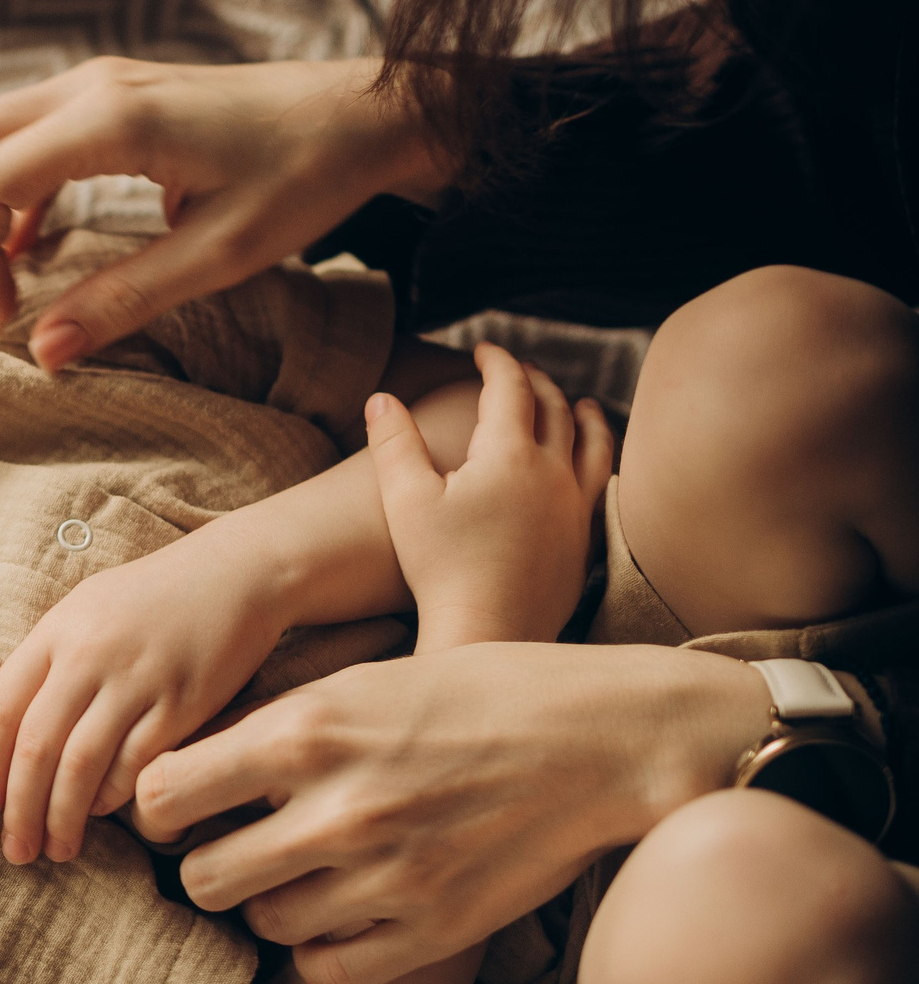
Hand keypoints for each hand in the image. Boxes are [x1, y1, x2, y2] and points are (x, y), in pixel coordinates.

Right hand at [0, 58, 450, 368]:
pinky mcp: (109, 96)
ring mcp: (95, 83)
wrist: (366, 113)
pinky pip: (20, 135)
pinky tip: (26, 249)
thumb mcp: (223, 254)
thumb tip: (43, 352)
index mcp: (111, 121)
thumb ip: (125, 299)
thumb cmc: (307, 176)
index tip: (3, 320)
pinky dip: (3, 191)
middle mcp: (88, 87)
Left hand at [0, 539, 289, 864]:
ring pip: (82, 765)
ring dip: (64, 817)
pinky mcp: (183, 702)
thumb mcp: (82, 611)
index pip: (2, 711)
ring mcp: (136, 679)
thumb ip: (37, 661)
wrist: (237, 572)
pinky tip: (102, 815)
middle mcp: (89, 654)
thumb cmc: (152, 597)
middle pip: (36, 747)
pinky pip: (136, 764)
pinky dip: (114, 797)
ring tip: (57, 849)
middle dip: (20, 809)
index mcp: (55, 632)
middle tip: (15, 852)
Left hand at [127, 643, 772, 983]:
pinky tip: (346, 913)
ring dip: (271, 904)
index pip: (160, 797)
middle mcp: (336, 811)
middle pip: (201, 878)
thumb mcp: (364, 678)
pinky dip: (324, 949)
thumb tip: (188, 762)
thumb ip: (278, 724)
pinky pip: (327, 968)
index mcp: (305, 733)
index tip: (181, 808)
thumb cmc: (482, 691)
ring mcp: (387, 879)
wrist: (610, 739)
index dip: (157, 809)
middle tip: (238, 850)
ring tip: (304, 874)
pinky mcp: (434, 931)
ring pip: (263, 926)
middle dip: (208, 865)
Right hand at [367, 344, 613, 651]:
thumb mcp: (405, 500)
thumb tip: (381, 398)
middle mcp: (554, 474)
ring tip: (581, 404)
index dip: (497, 362)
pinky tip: (590, 468)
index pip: (511, 388)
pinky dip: (599, 461)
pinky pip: (602, 486)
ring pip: (594, 444)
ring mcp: (576, 508)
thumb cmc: (440, 567)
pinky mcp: (584, 541)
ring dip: (584, 416)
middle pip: (556, 409)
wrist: (487, 633)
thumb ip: (394, 442)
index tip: (484, 350)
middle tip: (520, 372)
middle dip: (537, 383)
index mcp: (509, 455)